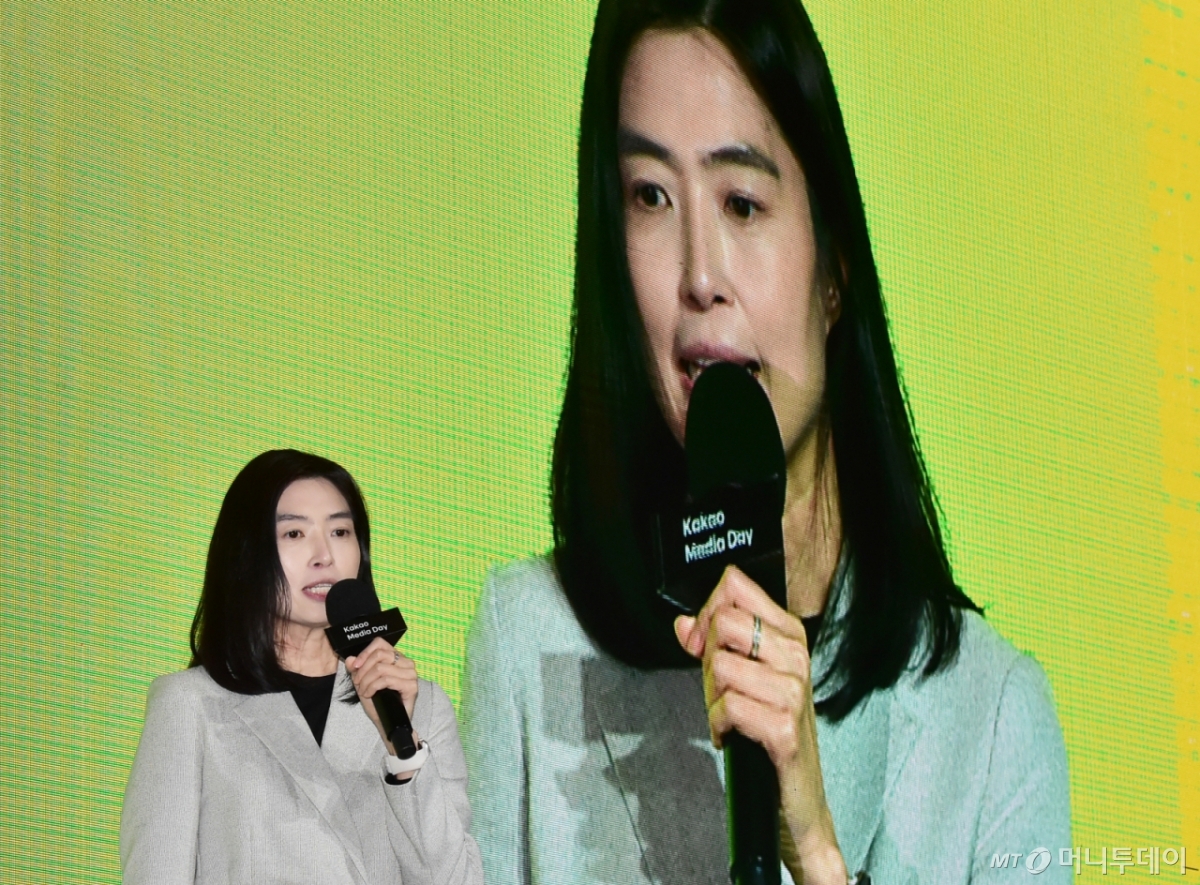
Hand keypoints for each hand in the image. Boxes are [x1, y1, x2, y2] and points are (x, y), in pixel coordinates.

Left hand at [346, 636, 420, 752]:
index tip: (355, 667)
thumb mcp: (362, 682)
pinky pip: (386, 680)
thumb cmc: (378, 702)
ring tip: (363, 691)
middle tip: (358, 683)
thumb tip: (350, 659)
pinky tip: (369, 694)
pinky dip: (373, 687)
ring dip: (366, 681)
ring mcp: (411, 674)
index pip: (380, 643)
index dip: (365, 653)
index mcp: (396, 657)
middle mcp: (406, 662)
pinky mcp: (412, 686)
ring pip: (381, 668)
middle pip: (379, 654)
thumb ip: (356, 669)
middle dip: (363, 670)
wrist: (387, 722)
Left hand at [674, 566, 846, 884]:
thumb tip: (684, 625)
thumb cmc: (771, 736)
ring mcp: (793, 691)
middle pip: (723, 622)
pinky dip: (718, 725)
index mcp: (788, 635)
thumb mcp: (744, 680)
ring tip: (730, 715)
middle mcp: (795, 657)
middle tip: (720, 689)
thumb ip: (714, 646)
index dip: (707, 611)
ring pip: (720, 664)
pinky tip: (731, 735)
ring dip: (713, 697)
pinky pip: (727, 706)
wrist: (798, 800)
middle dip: (708, 657)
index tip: (703, 642)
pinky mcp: (784, 726)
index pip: (736, 587)